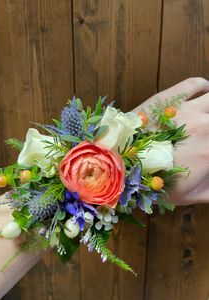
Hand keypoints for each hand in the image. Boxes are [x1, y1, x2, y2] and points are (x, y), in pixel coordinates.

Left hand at [133, 77, 208, 204]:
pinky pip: (194, 84)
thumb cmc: (151, 184)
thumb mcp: (188, 196)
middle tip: (203, 138)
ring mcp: (187, 109)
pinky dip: (204, 85)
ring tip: (206, 115)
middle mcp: (205, 127)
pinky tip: (206, 90)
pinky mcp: (169, 97)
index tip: (207, 152)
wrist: (118, 162)